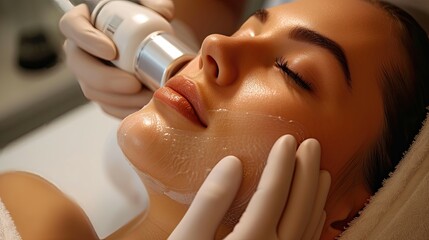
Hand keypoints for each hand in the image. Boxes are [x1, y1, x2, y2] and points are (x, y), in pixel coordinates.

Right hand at [59, 0, 172, 118]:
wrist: (155, 45)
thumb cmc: (146, 22)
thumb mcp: (150, 7)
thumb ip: (155, 3)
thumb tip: (164, 11)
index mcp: (85, 21)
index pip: (72, 26)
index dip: (86, 40)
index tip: (111, 51)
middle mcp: (81, 49)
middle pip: (79, 66)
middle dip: (106, 79)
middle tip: (134, 84)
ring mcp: (89, 74)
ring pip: (93, 91)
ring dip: (120, 99)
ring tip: (147, 97)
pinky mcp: (103, 94)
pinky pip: (108, 106)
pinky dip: (126, 110)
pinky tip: (144, 108)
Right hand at [168, 135, 330, 239]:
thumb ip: (210, 202)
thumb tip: (234, 163)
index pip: (273, 193)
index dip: (281, 164)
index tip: (286, 139)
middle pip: (299, 207)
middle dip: (307, 173)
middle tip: (312, 144)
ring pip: (309, 226)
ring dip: (317, 196)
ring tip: (323, 171)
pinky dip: (316, 223)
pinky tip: (318, 211)